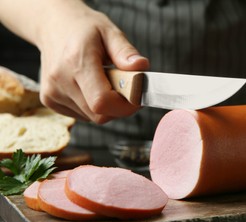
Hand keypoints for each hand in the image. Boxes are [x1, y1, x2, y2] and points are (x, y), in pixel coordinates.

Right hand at [37, 1, 148, 122]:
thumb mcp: (110, 32)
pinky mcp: (49, 100)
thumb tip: (141, 67)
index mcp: (76, 61)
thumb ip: (125, 52)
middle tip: (126, 88)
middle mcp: (60, 80)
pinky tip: (90, 87)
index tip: (137, 97)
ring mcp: (52, 92)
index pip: (102, 101)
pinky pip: (82, 115)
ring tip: (105, 82)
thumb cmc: (84, 28)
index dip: (125, 106)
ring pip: (92, 117)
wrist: (52, 25)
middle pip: (99, 114)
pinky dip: (92, 107)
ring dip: (107, 107)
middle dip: (119, 107)